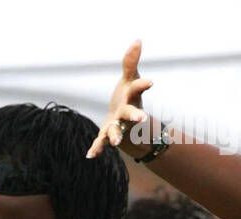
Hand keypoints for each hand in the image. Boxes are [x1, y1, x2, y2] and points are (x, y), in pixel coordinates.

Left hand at [86, 40, 152, 159]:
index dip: (143, 85)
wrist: (125, 122)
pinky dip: (96, 148)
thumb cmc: (128, 97)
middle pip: (131, 113)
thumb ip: (130, 63)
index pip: (138, 88)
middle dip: (136, 115)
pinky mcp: (108, 134)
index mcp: (131, 97)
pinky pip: (101, 141)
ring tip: (114, 143)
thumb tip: (137, 40)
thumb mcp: (129, 79)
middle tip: (142, 118)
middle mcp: (126, 112)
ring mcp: (118, 125)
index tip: (151, 82)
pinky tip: (90, 155)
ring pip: (117, 130)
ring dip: (116, 136)